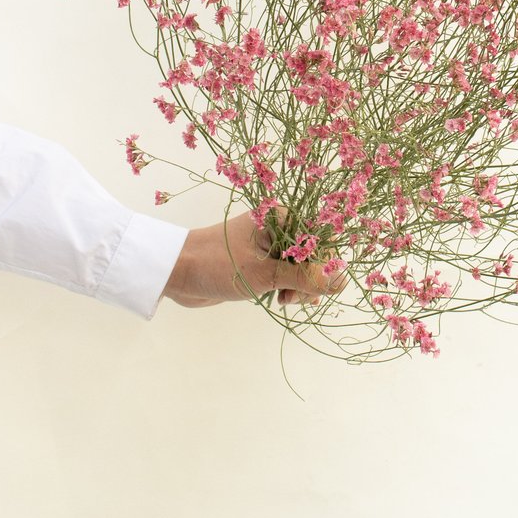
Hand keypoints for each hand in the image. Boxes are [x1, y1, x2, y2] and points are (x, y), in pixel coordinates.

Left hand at [162, 207, 348, 310]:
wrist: (176, 272)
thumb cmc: (217, 265)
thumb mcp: (265, 274)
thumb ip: (305, 278)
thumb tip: (341, 281)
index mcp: (281, 217)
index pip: (321, 239)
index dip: (323, 265)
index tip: (314, 287)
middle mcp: (278, 227)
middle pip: (314, 256)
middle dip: (309, 281)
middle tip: (292, 299)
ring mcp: (269, 245)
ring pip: (301, 269)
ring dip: (298, 289)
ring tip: (282, 301)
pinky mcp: (260, 262)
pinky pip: (287, 276)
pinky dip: (287, 289)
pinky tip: (278, 299)